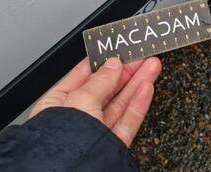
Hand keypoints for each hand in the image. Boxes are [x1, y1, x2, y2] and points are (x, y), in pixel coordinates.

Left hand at [30, 56, 161, 146]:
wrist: (73, 171)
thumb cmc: (64, 139)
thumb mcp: (81, 99)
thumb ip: (101, 80)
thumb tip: (114, 64)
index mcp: (58, 105)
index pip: (82, 77)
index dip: (102, 63)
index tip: (118, 51)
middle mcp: (76, 119)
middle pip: (105, 89)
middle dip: (126, 71)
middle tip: (142, 56)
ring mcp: (95, 133)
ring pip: (120, 104)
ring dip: (137, 83)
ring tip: (152, 66)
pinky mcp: (111, 145)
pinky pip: (127, 121)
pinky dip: (138, 104)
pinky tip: (147, 87)